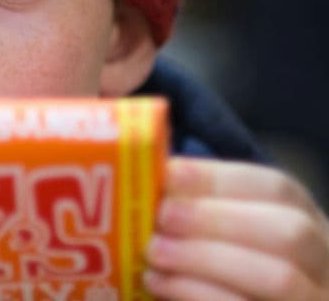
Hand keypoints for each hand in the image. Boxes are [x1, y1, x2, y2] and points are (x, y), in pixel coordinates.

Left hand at [144, 157, 328, 300]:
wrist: (230, 300)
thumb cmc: (220, 278)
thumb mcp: (224, 242)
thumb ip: (197, 213)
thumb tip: (152, 179)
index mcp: (306, 227)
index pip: (279, 189)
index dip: (219, 179)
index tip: (168, 175)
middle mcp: (323, 267)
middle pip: (289, 231)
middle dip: (216, 218)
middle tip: (161, 217)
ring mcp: (315, 300)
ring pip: (279, 278)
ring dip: (206, 259)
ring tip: (154, 254)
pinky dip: (201, 296)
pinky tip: (162, 285)